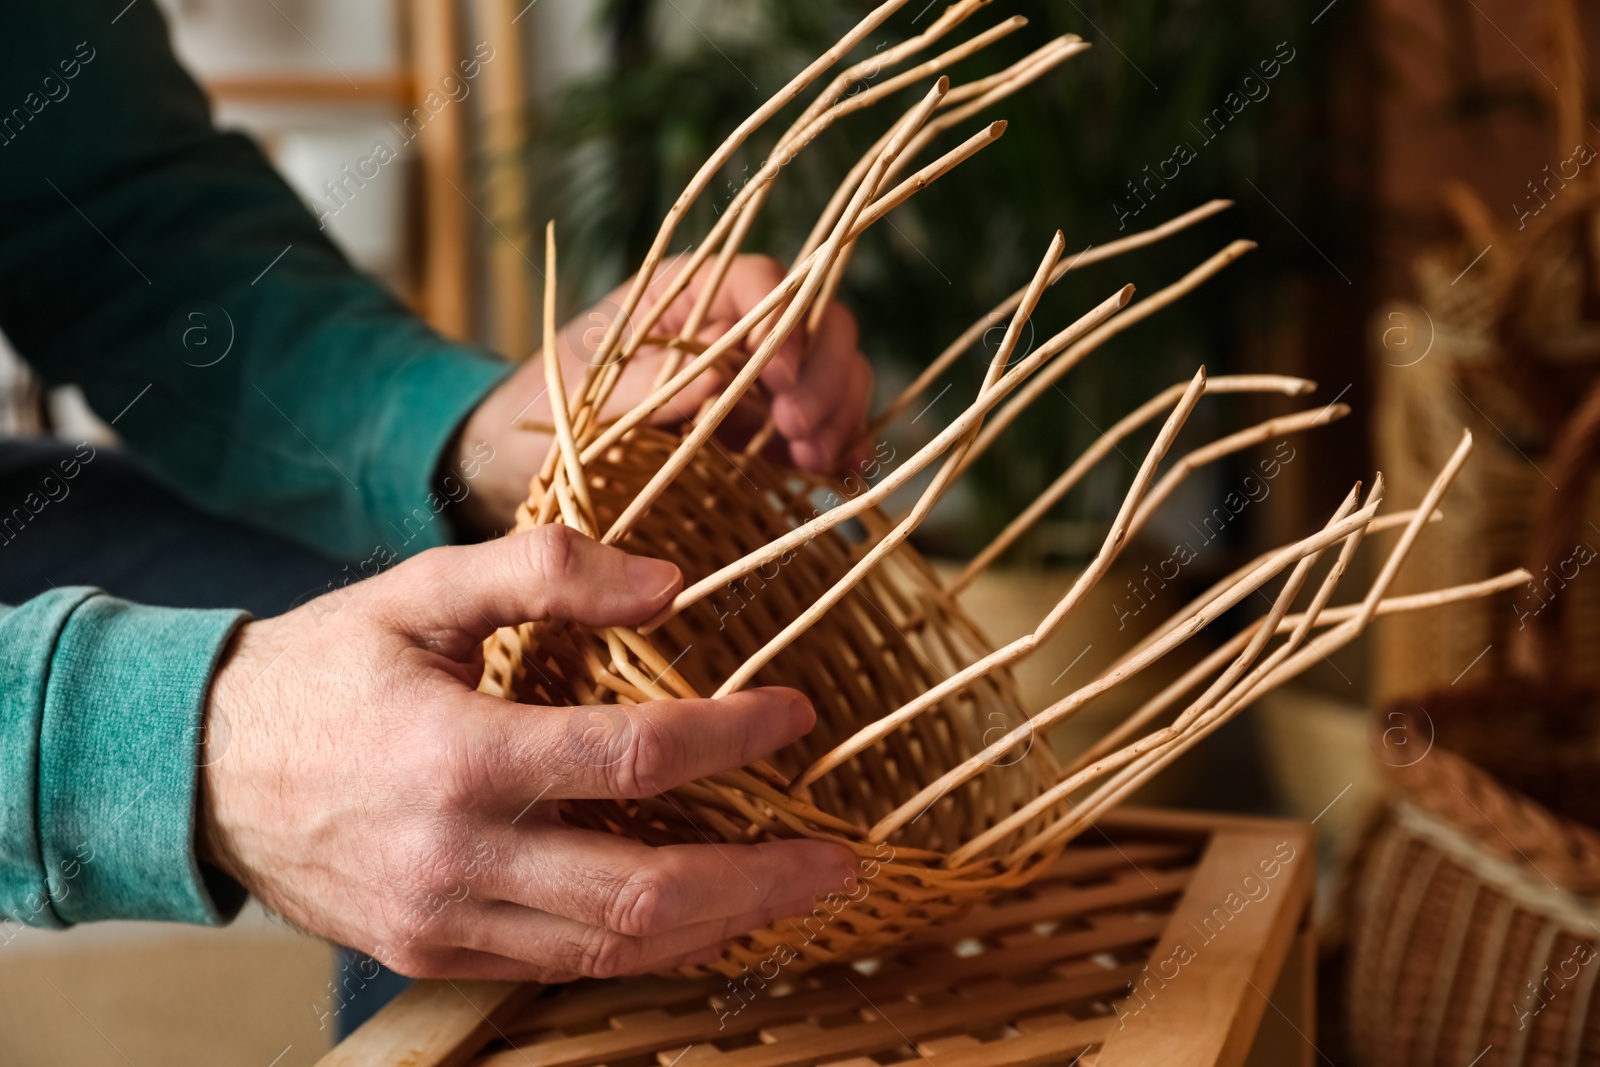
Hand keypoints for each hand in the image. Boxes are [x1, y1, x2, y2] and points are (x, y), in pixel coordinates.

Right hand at [198, 525, 856, 980]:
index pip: (635, 757)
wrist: (201, 771)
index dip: (732, 735)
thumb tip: (669, 585)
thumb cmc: (323, 669)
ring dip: (721, 925)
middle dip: (760, 879)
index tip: (795, 713)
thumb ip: (546, 571)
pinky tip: (700, 917)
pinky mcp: (436, 955)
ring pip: (615, 947)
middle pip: (646, 890)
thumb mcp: (422, 588)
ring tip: (792, 895)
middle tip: (837, 858)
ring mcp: (446, 922)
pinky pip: (565, 967)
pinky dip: (646, 947)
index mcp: (459, 755)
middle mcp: (458, 857)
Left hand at [453, 255, 872, 534]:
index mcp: (683, 293)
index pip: (761, 282)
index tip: (781, 382)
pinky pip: (818, 423)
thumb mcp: (580, 398)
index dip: (786, 324)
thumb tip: (721, 376)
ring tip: (814, 461)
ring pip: (828, 370)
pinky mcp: (760, 427)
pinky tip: (842, 473)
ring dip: (836, 412)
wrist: (521, 461)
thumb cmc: (541, 412)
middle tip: (801, 431)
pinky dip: (838, 444)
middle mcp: (729, 325)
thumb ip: (648, 384)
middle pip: (814, 322)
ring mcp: (752, 376)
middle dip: (822, 375)